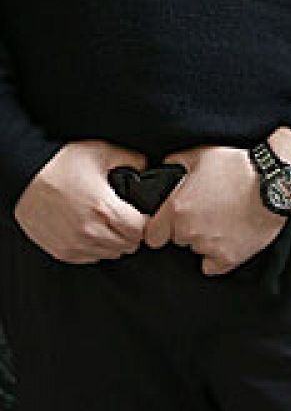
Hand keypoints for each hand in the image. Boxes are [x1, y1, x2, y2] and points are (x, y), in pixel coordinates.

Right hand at [13, 140, 148, 262]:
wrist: (24, 178)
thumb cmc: (59, 165)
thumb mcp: (102, 152)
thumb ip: (132, 160)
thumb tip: (146, 168)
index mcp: (104, 208)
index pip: (140, 230)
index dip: (145, 221)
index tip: (141, 214)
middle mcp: (90, 231)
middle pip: (128, 245)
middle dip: (132, 231)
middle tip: (126, 217)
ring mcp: (74, 244)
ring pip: (110, 254)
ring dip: (115, 241)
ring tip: (109, 223)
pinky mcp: (61, 251)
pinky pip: (90, 258)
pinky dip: (96, 248)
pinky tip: (93, 231)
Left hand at [143, 145, 284, 275]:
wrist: (276, 182)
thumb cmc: (240, 165)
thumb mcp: (204, 153)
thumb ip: (176, 161)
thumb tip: (164, 167)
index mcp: (176, 209)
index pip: (153, 234)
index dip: (162, 227)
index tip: (173, 222)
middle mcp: (188, 231)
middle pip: (178, 239)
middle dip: (188, 228)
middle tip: (209, 211)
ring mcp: (209, 247)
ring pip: (198, 250)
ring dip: (206, 239)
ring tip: (226, 220)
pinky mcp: (229, 258)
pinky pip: (214, 265)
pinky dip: (218, 257)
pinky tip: (229, 240)